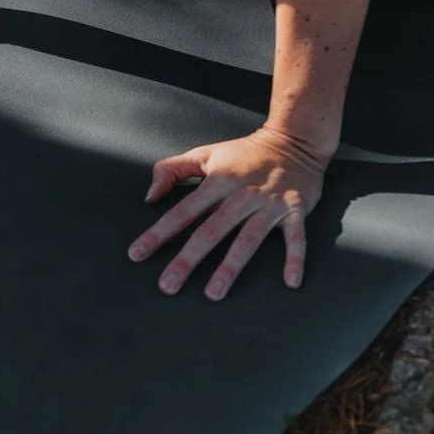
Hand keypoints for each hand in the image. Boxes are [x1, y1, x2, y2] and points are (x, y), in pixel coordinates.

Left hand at [127, 124, 329, 299]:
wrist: (295, 139)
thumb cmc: (245, 153)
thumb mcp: (205, 153)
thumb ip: (171, 170)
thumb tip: (150, 195)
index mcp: (218, 181)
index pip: (182, 211)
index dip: (158, 233)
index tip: (138, 254)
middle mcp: (242, 194)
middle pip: (211, 231)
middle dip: (188, 259)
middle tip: (168, 285)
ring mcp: (270, 204)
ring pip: (248, 239)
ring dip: (231, 267)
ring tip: (214, 293)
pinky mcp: (295, 210)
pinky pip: (296, 237)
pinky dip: (295, 259)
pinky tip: (290, 282)